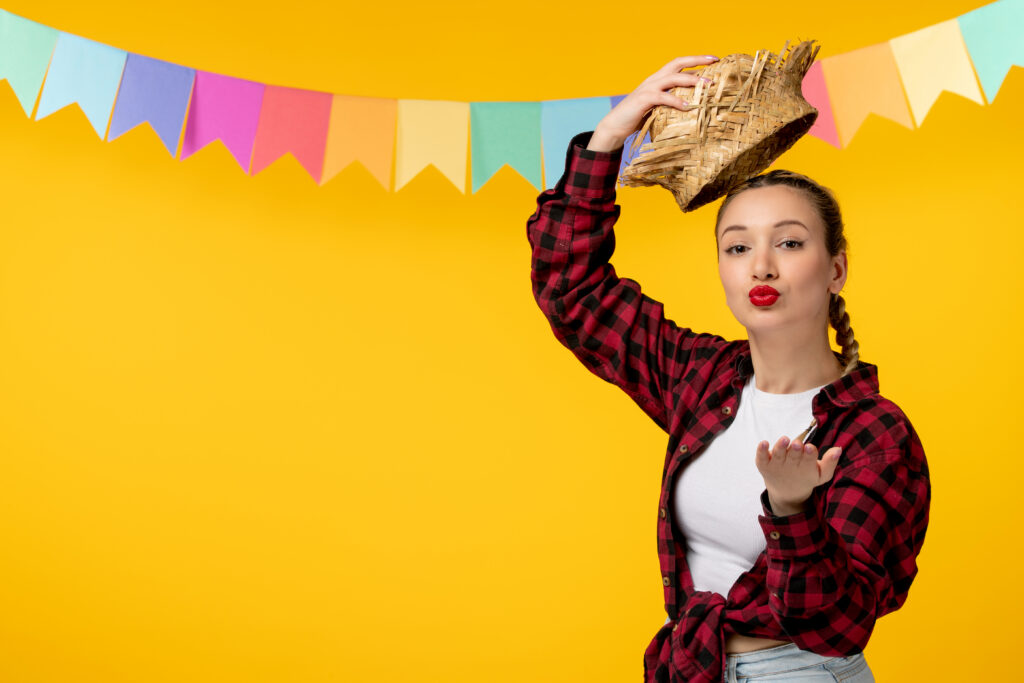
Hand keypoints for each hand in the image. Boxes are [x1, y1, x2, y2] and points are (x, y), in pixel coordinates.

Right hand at [587, 54, 718, 151]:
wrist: (614, 126)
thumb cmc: (637, 119)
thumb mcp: (657, 108)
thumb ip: (671, 103)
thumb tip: (692, 108)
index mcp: (657, 79)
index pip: (678, 64)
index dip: (695, 59)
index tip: (714, 59)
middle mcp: (653, 79)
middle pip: (677, 63)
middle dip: (697, 60)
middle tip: (715, 61)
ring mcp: (647, 88)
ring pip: (673, 78)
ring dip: (692, 80)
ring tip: (708, 85)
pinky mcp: (643, 99)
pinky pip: (662, 97)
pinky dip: (676, 101)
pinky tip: (688, 107)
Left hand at [754, 435, 841, 513]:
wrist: (787, 493)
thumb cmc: (807, 478)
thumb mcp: (822, 474)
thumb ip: (830, 463)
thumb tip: (838, 449)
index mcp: (806, 468)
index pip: (809, 460)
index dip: (810, 454)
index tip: (810, 448)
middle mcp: (791, 466)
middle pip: (793, 456)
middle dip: (795, 450)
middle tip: (797, 443)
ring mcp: (776, 465)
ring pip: (778, 455)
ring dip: (780, 447)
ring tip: (784, 439)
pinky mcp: (764, 464)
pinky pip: (761, 457)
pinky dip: (761, 451)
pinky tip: (763, 443)